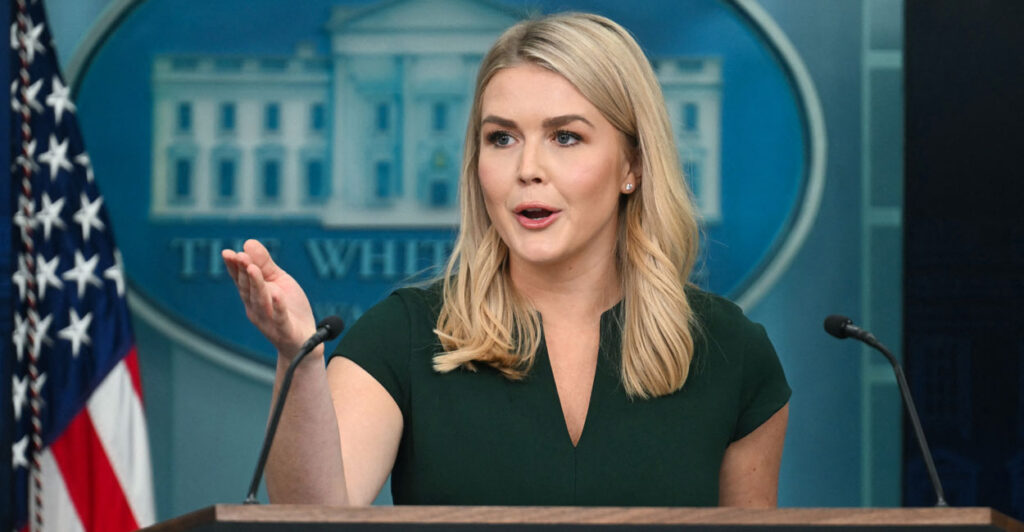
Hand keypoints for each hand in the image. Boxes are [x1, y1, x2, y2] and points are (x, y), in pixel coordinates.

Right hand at [222, 239, 315, 357]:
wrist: (305, 340)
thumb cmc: (290, 308)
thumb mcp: (279, 281)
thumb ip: (265, 264)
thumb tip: (248, 243)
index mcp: (254, 296)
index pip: (241, 280)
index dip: (234, 267)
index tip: (228, 253)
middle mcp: (257, 309)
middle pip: (248, 289)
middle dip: (243, 272)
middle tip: (240, 256)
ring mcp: (269, 321)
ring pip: (261, 301)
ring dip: (256, 285)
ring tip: (252, 268)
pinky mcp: (285, 330)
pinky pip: (280, 318)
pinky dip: (278, 306)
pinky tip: (277, 294)